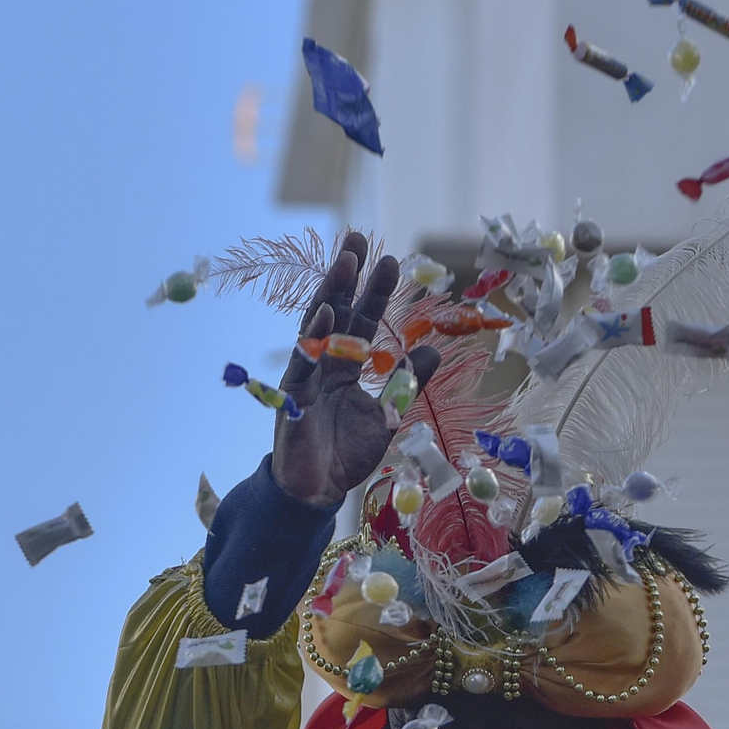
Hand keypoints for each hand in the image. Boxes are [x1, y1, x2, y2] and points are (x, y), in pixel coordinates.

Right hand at [270, 231, 441, 508]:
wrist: (318, 491)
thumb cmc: (347, 453)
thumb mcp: (387, 414)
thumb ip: (406, 381)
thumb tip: (435, 348)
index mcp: (344, 366)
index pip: (361, 321)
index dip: (375, 292)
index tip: (390, 260)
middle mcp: (323, 364)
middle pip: (337, 311)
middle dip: (347, 275)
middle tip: (359, 237)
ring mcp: (306, 377)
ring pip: (317, 327)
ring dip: (331, 292)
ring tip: (345, 261)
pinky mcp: (294, 397)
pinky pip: (304, 362)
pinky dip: (314, 337)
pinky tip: (326, 311)